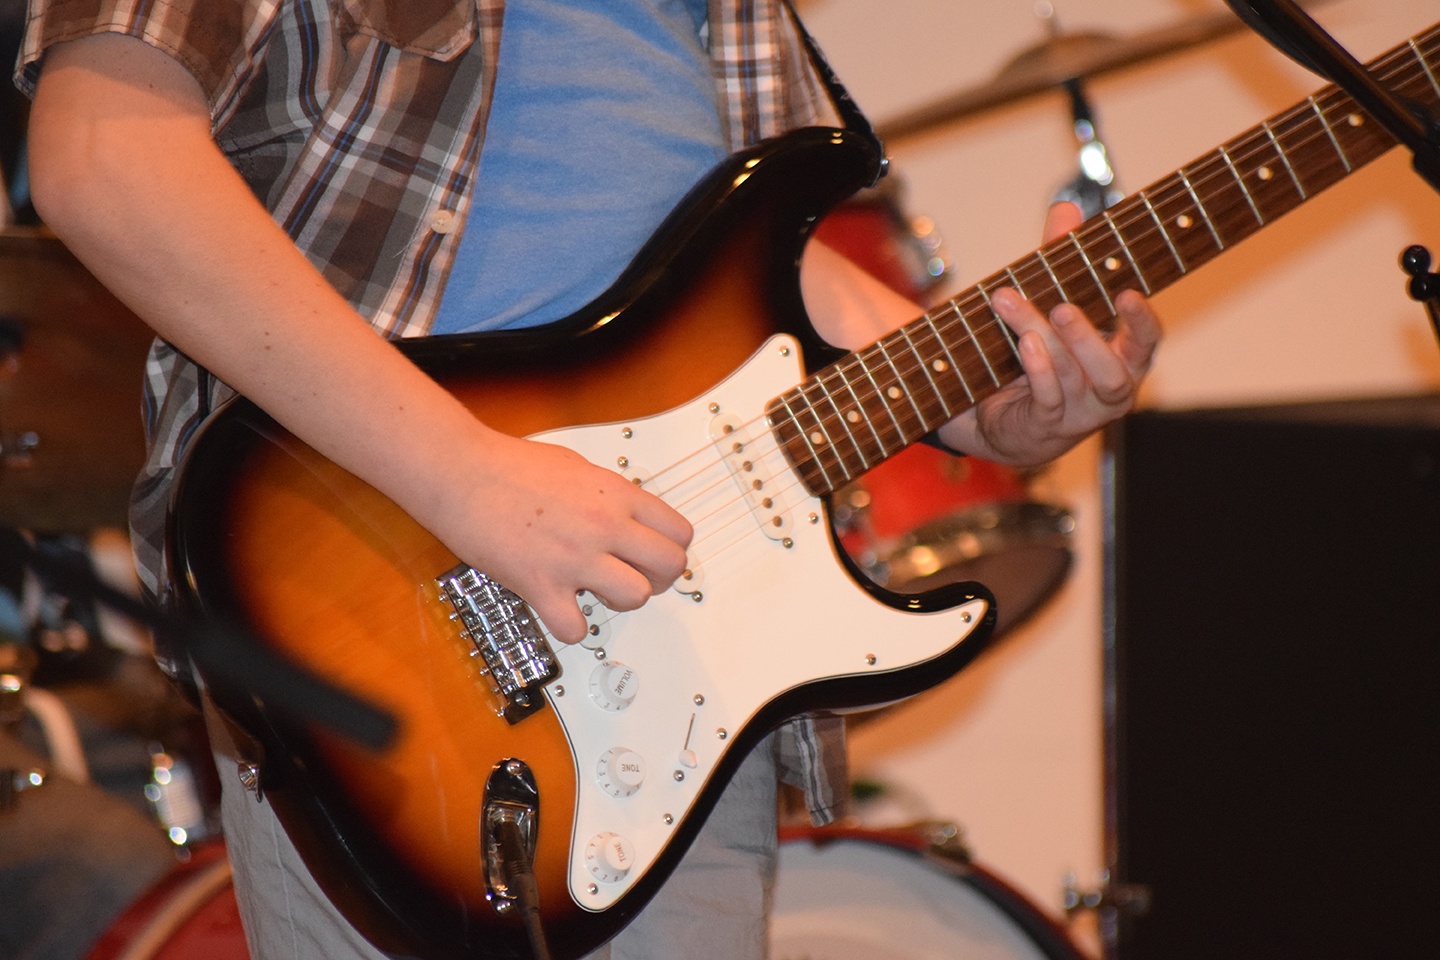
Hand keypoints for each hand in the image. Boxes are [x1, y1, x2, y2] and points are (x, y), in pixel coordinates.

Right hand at [440, 433, 693, 644]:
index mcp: (616, 495)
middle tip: (633, 576)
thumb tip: (626, 518)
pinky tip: (558, 608)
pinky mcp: (541, 585)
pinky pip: (576, 629)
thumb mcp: (578, 466)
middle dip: (657, 579)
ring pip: (635, 598)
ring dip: (618, 601)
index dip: (671, 549)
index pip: (679, 532)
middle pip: (670, 567)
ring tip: (593, 589)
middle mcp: (604, 526)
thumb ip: (608, 496)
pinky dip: (570, 627)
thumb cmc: (508, 466)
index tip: (653, 556)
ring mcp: (575, 558)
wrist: (461, 472)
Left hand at [935, 202, 1160, 465]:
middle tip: (1062, 306)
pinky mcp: (1045, 426)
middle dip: (1087, 336)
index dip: (1142, 322)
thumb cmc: (1040, 354)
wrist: (1001, 416)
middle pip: (1113, 370)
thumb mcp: (1051, 301)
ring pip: (1072, 378)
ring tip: (1013, 306)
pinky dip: (1037, 371)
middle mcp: (1110, 391)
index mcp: (1124, 358)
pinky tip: (1024, 344)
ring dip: (1043, 340)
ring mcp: (1079, 414)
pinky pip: (1048, 401)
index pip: (1147, 343)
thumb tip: (1065, 207)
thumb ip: (1061, 258)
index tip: (1128, 293)